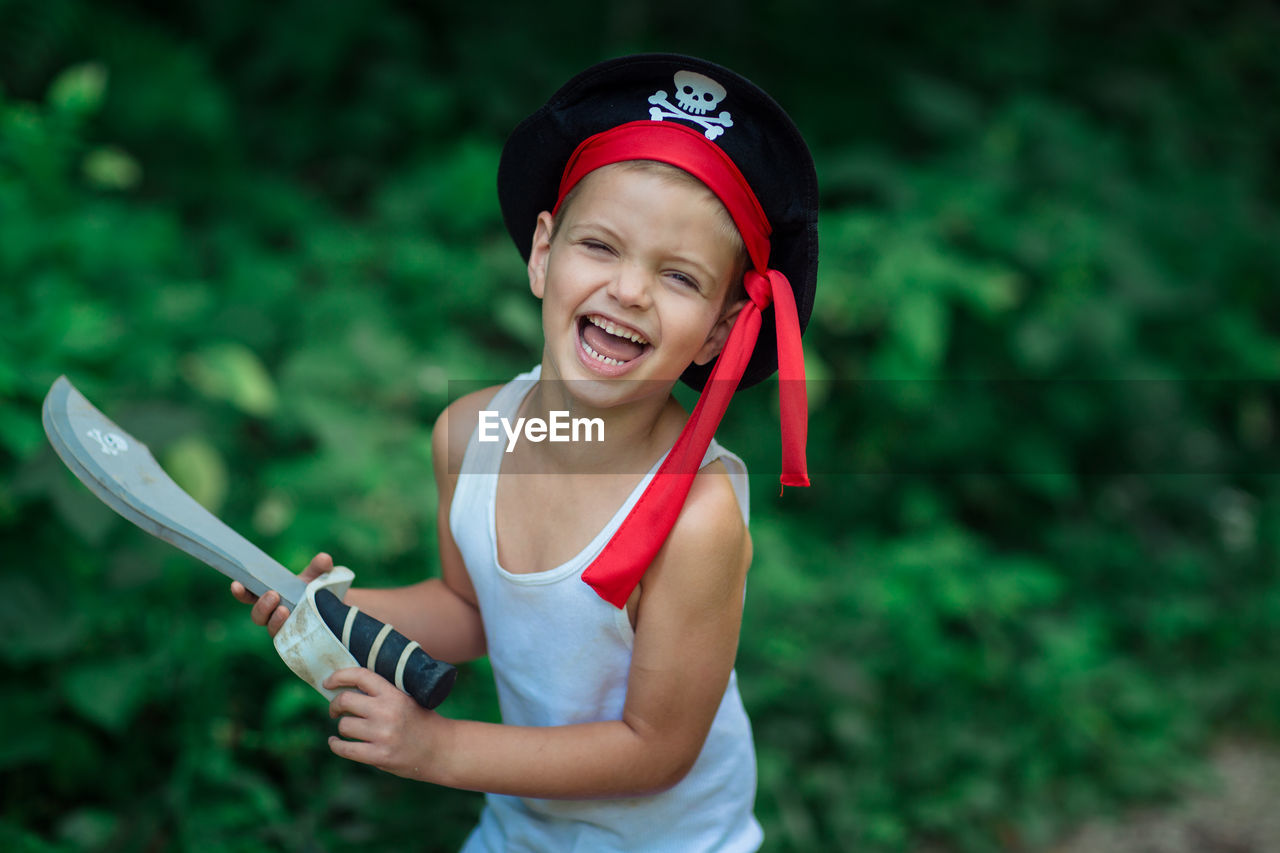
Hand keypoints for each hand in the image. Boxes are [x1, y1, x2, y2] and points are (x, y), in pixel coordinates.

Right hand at [230, 551, 335, 637]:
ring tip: (284, 610)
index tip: (236, 584)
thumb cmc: (318, 590)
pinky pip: (288, 640)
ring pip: (271, 629)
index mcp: (271, 597)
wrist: (334, 610)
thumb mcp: (319, 576)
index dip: (241, 592)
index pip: (249, 596)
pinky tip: (298, 626)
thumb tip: (324, 559)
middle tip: (273, 595)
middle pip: (257, 616)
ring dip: (275, 620)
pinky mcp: (296, 640)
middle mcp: (273, 615)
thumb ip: (320, 567)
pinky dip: (291, 632)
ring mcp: (284, 629)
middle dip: (261, 606)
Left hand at [325, 667, 444, 780]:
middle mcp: (387, 712)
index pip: (360, 675)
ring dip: (343, 727)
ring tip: (349, 728)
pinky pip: (346, 749)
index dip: (340, 676)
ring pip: (344, 725)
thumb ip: (384, 693)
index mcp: (394, 694)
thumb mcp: (408, 698)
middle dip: (335, 705)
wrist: (441, 750)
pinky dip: (336, 745)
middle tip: (335, 709)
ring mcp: (382, 735)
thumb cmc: (422, 722)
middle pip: (345, 700)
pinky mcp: (379, 756)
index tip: (328, 681)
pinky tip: (335, 743)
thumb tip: (350, 687)